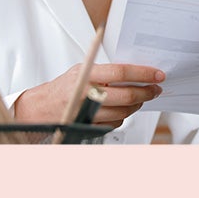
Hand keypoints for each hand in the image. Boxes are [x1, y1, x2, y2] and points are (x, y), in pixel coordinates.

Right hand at [15, 63, 164, 127]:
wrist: (41, 109)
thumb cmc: (63, 88)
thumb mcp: (81, 71)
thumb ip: (105, 71)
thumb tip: (135, 72)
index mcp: (86, 74)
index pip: (121, 72)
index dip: (143, 73)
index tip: (157, 74)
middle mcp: (87, 93)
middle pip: (126, 94)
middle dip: (146, 92)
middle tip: (155, 89)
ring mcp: (88, 112)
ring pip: (124, 112)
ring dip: (136, 105)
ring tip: (140, 98)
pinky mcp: (89, 127)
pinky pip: (115, 123)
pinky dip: (122, 117)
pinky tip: (122, 110)